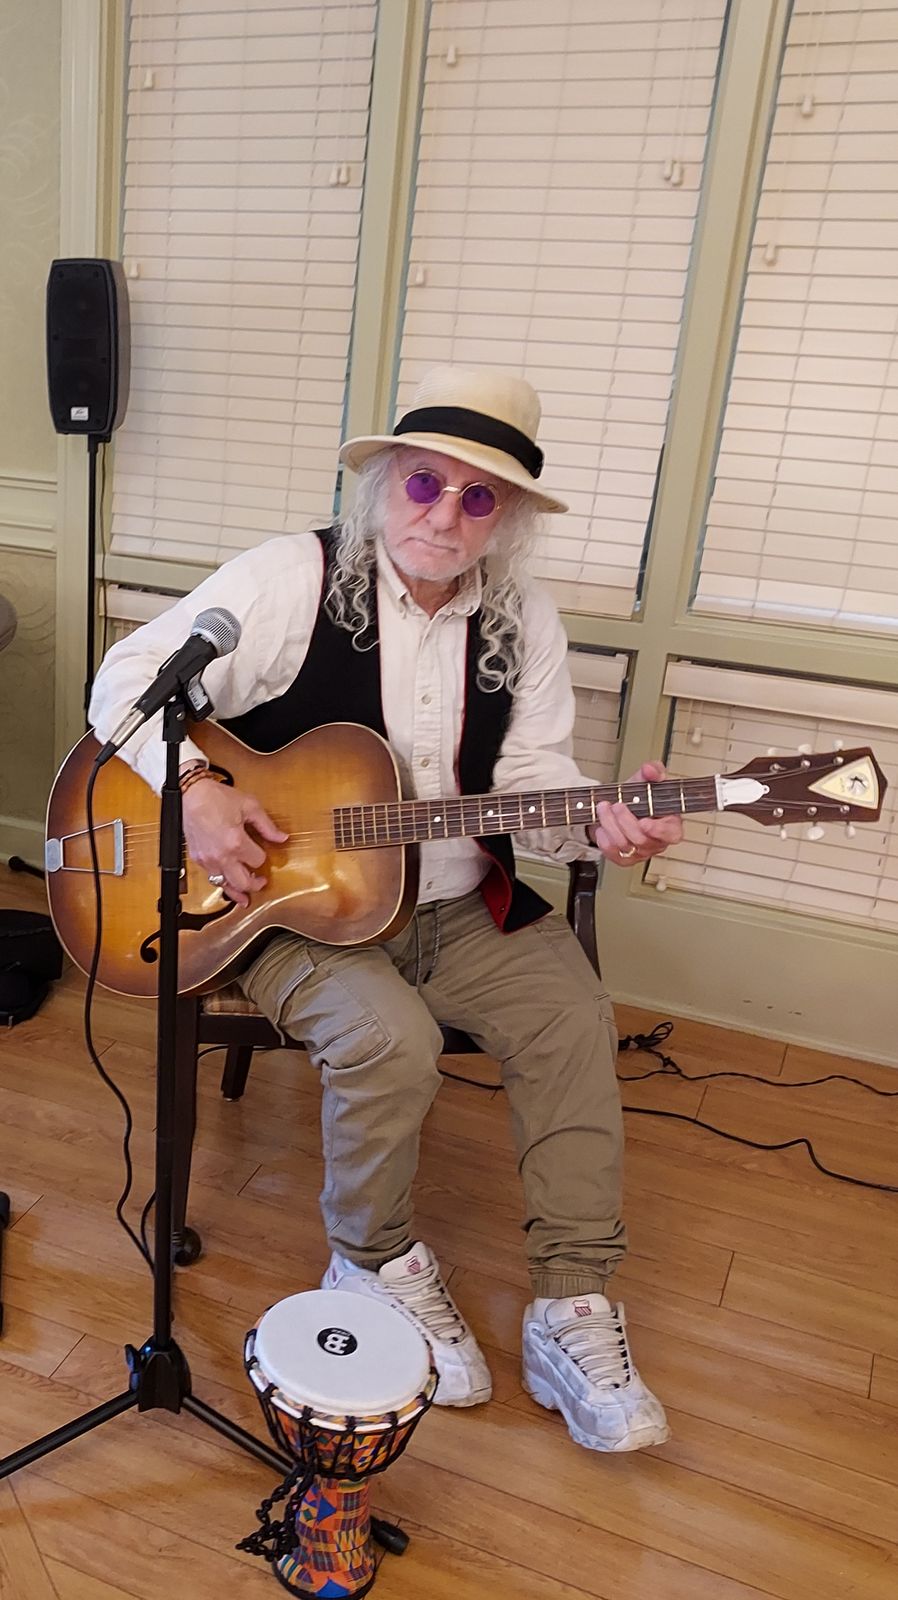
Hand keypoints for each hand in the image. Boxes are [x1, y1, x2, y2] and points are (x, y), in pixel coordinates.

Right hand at [182, 780, 286, 906]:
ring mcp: (208, 860)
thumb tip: (282, 838)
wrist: (191, 795)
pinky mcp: (198, 859)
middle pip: (242, 883)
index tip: (262, 851)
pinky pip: (212, 878)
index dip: (263, 857)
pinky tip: (227, 883)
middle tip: (261, 883)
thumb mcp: (249, 806)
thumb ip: (267, 826)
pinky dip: (222, 882)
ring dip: (237, 892)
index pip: (258, 861)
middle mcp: (221, 856)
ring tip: (245, 898)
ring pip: (225, 886)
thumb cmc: (217, 797)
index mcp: (236, 842)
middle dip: (254, 885)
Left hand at [590, 761, 682, 867]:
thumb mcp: (645, 780)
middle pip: (642, 840)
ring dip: (610, 824)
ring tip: (604, 808)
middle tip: (616, 805)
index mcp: (670, 824)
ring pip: (625, 845)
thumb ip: (652, 771)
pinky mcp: (625, 859)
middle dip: (625, 821)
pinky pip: (612, 853)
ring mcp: (641, 852)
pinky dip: (603, 837)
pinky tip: (602, 825)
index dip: (659, 831)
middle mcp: (657, 841)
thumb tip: (650, 770)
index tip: (645, 822)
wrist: (617, 807)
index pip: (672, 834)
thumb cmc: (637, 798)